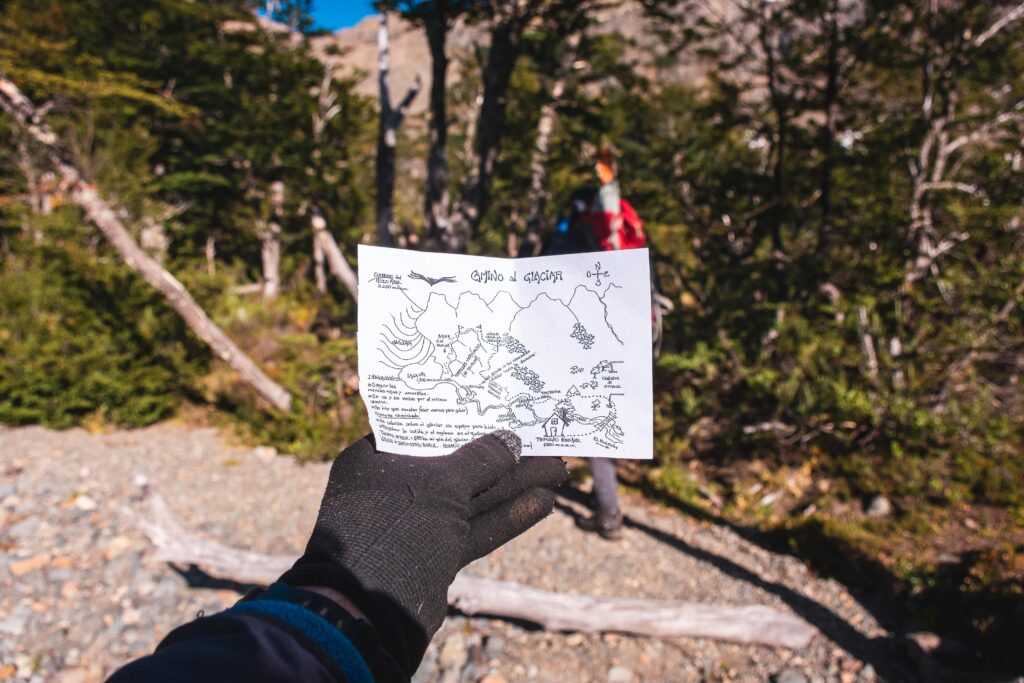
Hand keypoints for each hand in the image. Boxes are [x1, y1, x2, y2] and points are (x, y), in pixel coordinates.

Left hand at [279, 431, 565, 676]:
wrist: (369, 615)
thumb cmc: (397, 530)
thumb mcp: (442, 485)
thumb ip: (480, 460)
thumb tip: (511, 439)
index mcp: (375, 459)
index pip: (425, 429)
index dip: (466, 418)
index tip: (503, 407)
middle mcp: (392, 487)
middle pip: (456, 463)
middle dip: (503, 456)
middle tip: (546, 443)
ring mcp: (414, 523)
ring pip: (471, 498)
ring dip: (513, 485)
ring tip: (557, 471)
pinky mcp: (434, 553)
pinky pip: (473, 528)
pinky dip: (505, 517)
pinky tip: (541, 502)